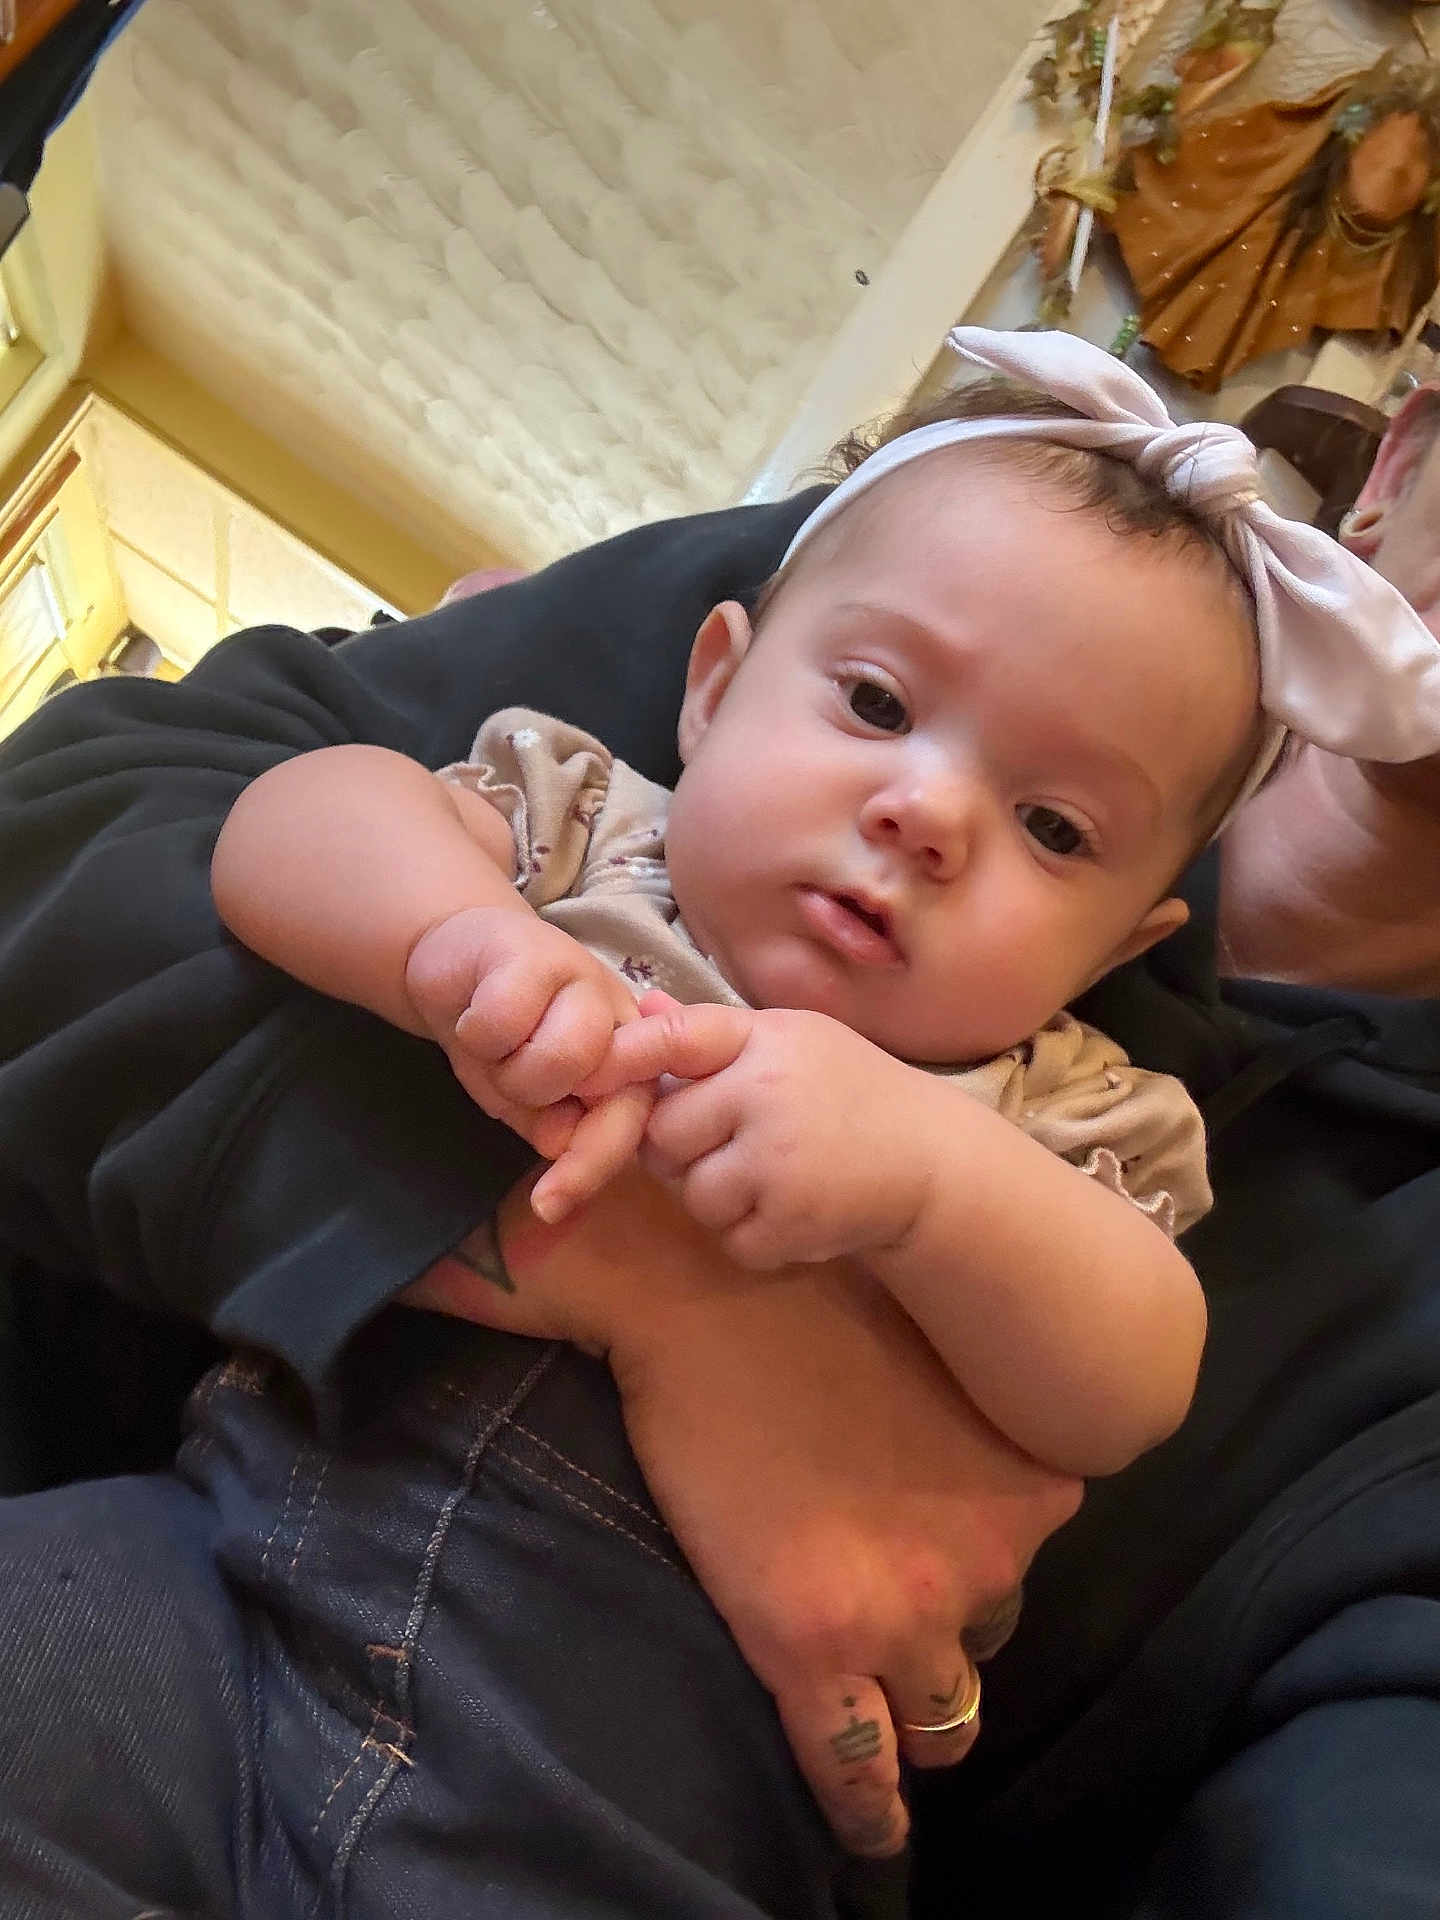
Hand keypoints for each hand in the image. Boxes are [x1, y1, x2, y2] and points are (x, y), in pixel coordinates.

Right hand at [405, 904, 652, 1176]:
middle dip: (535, 1099)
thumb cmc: (506, 1039)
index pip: (630, 1122)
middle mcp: (623, 1018)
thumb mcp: (529, 1100)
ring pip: (557, 1058)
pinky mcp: (539, 949)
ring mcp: (586, 979)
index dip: (592, 1164)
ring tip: (495, 1042)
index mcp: (632, 1063)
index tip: (549, 1205)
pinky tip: (474, 1011)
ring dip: (506, 1066)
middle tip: (507, 1074)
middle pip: (600, 1091)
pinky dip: (473, 1030)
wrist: (458, 961)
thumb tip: (561, 1145)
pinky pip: (501, 1021)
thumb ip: (554, 1127)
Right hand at [405, 1165, 1081, 1856]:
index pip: (1024, 1562)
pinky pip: (857, 1765)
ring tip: (884, 1720)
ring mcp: (902, 1613)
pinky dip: (869, 1808)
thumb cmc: (814, 1305)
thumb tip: (967, 1482)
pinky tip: (873, 1828)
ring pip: (942, 1713)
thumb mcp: (943, 1367)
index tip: (937, 1558)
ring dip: (917, 1711)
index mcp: (1029, 1489)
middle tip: (886, 1602)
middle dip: (946, 1631)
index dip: (975, 1560)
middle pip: (987, 1634)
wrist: (709, 1295)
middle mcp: (987, 1561)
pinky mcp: (810, 1646)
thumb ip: (978, 1444)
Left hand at [578, 995, 938, 1267]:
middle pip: (664, 1134)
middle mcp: (766, 1095)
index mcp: (765, 1041)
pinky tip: (790, 1209)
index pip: (676, 1039)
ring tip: (768, 1178)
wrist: (932, 1159)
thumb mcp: (794, 1041)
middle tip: (726, 1145)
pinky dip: (750, 1236)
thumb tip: (643, 1006)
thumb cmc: (853, 1091)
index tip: (599, 1074)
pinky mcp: (790, 1222)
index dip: (628, 1058)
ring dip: (716, 1198)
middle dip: (682, 1149)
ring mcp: (777, 1162)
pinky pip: (729, 1239)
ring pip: (692, 1194)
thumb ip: (715, 1032)